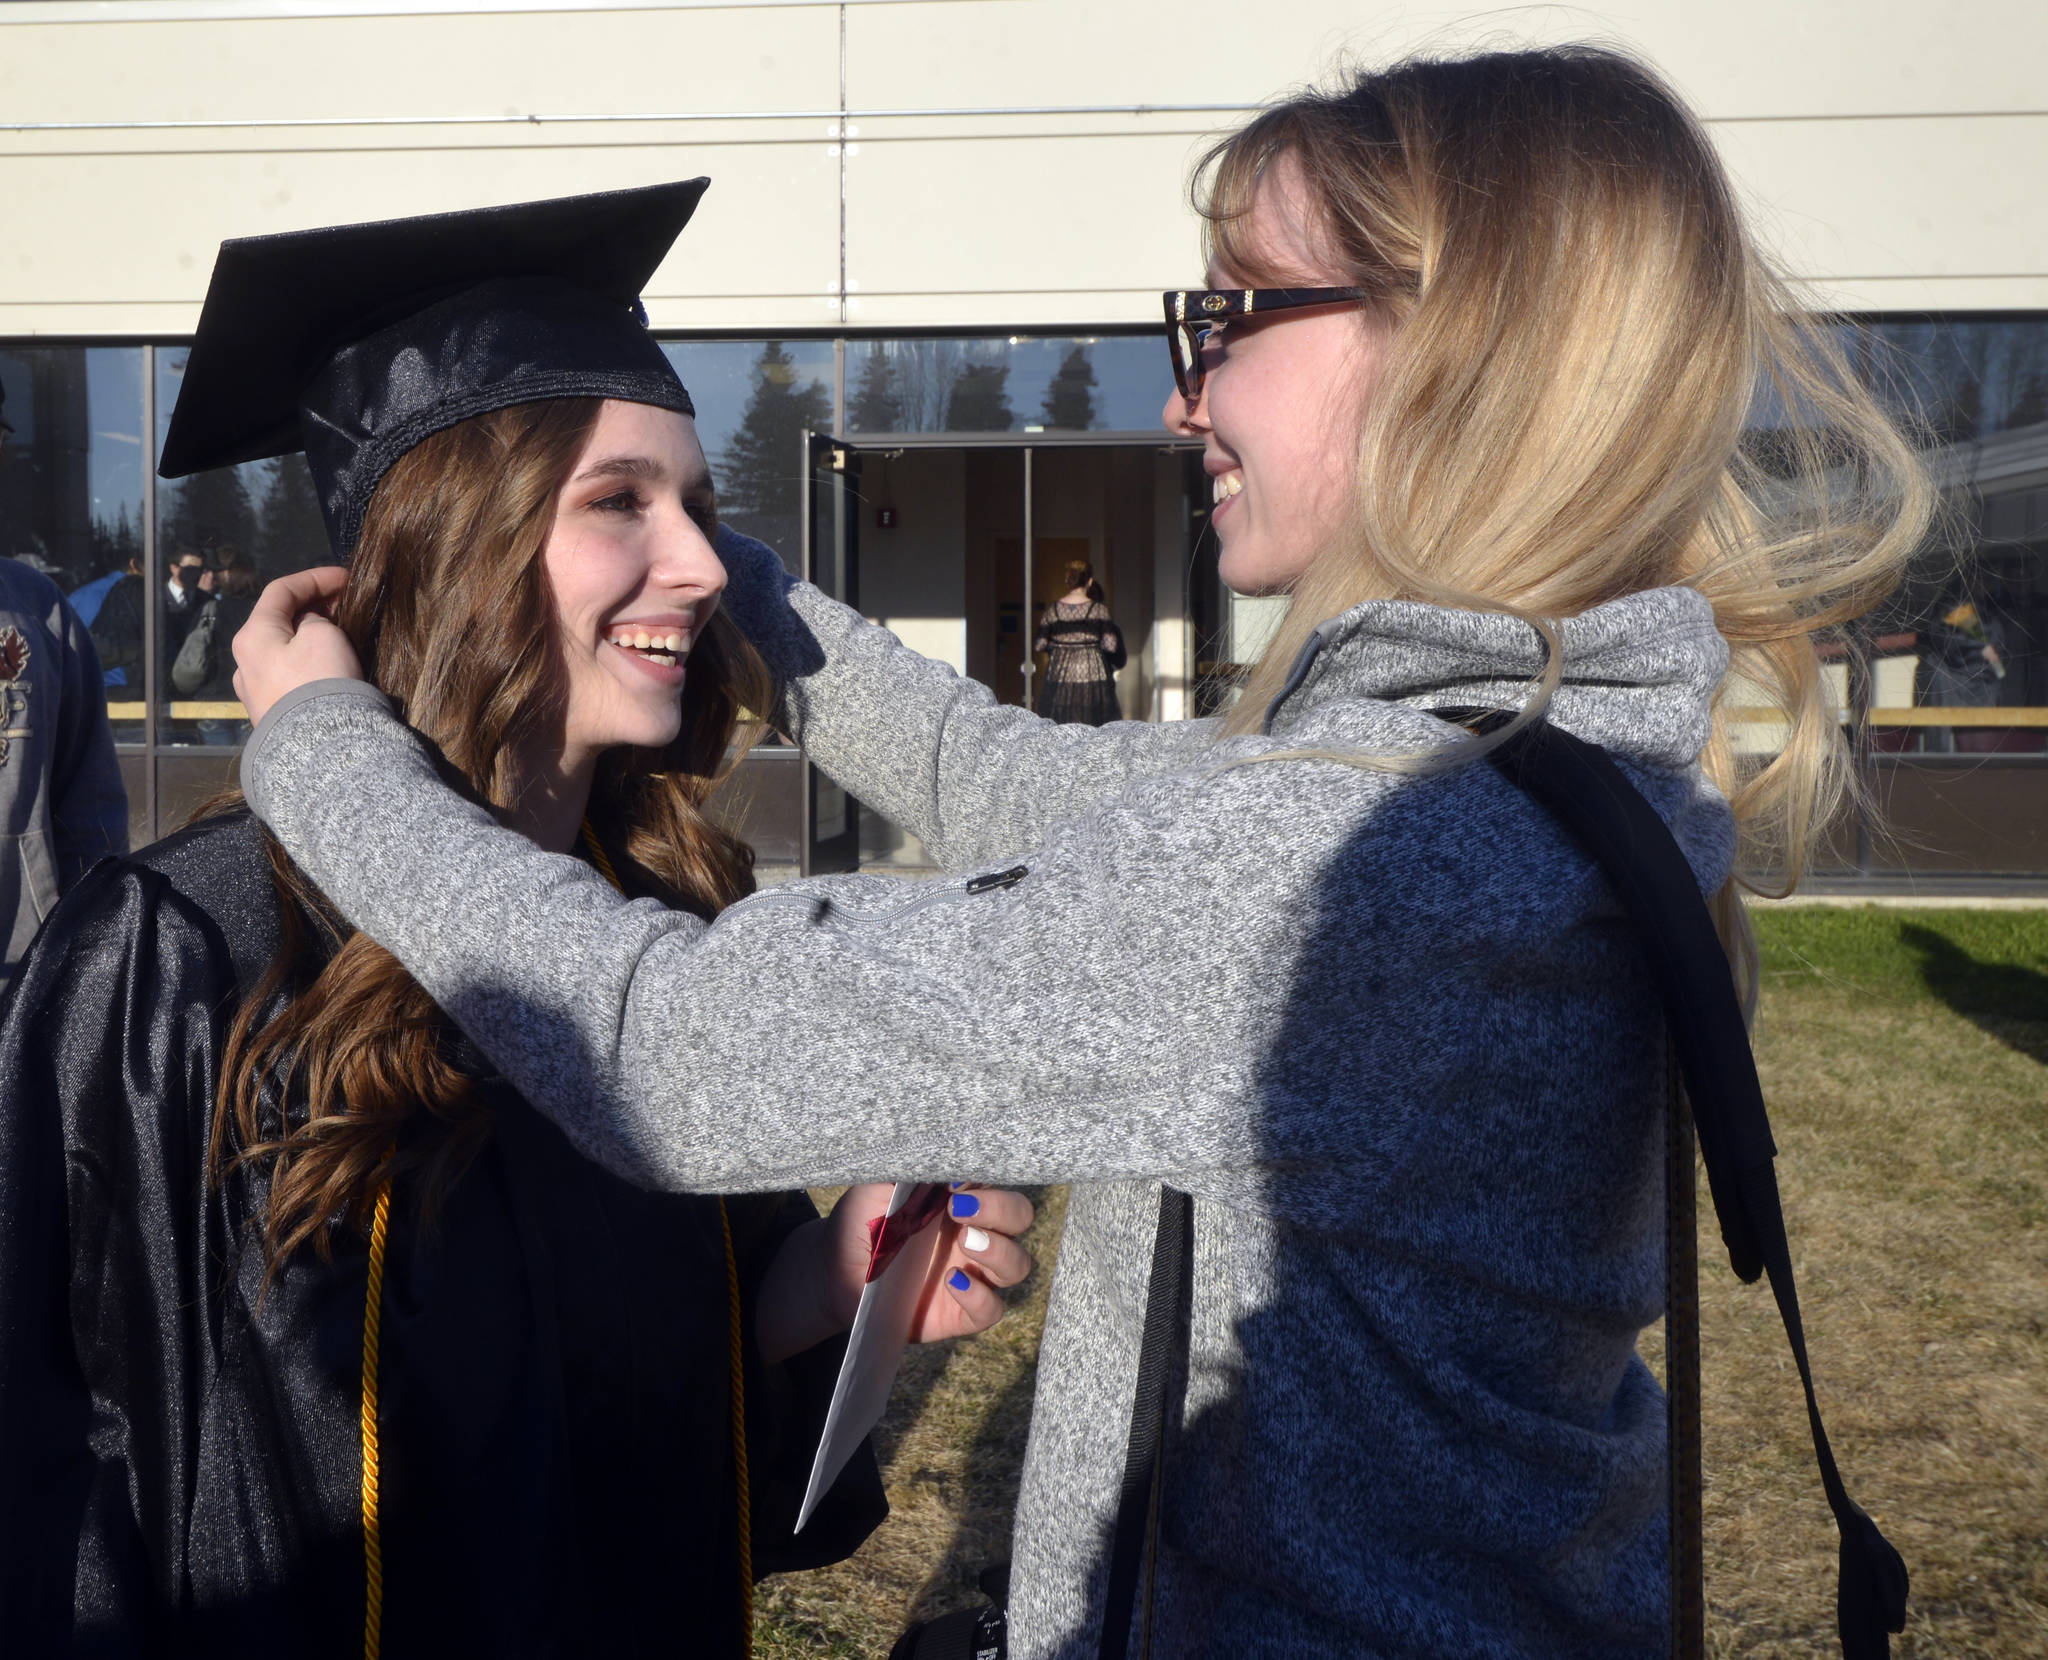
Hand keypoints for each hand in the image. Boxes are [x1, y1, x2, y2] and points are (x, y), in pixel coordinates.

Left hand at [231, 565, 361, 723]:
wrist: (320, 748)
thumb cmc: (319, 681)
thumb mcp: (324, 635)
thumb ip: (315, 621)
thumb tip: (309, 629)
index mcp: (252, 635)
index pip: (281, 591)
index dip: (315, 578)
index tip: (346, 577)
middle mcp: (244, 661)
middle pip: (278, 622)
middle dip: (312, 609)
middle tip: (346, 606)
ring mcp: (254, 692)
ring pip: (283, 651)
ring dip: (309, 638)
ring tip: (339, 638)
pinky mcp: (270, 715)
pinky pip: (288, 678)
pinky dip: (307, 664)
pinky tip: (328, 670)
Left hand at [755, 1183, 1035, 1362]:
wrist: (833, 1271)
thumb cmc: (860, 1222)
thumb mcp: (875, 1189)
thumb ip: (906, 1172)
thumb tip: (936, 1156)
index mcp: (963, 1199)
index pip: (999, 1182)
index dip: (989, 1181)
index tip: (955, 1182)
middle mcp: (976, 1233)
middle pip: (1020, 1218)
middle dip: (1002, 1210)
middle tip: (960, 1210)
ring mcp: (973, 1274)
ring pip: (1017, 1264)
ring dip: (999, 1251)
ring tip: (964, 1243)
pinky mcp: (961, 1312)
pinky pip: (992, 1309)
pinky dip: (979, 1296)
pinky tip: (951, 1282)